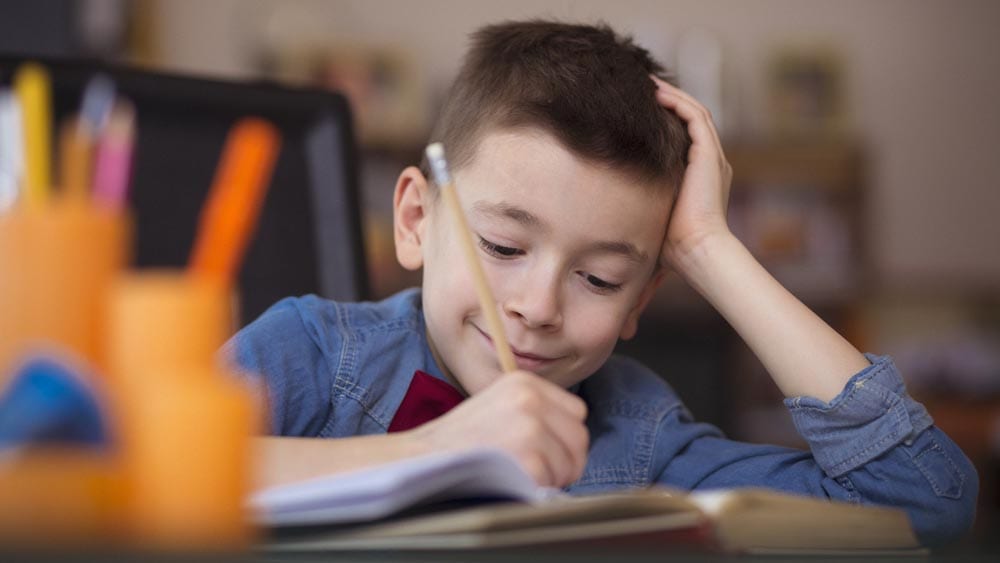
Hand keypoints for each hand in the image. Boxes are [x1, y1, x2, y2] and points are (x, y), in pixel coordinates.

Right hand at [409, 370, 588, 487]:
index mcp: (525, 382)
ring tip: (519, 474)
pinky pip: (553, 482)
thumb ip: (535, 411)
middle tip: (538, 470)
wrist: (421, 458)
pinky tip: (512, 481)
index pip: (576, 412)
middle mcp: (531, 399)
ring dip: (552, 477)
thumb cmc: (459, 439)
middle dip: (565, 460)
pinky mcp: (530, 459)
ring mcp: (531, 428)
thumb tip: (571, 437)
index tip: (548, 450)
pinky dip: (536, 489)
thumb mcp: (498, 404)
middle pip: (580, 438)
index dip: (564, 437)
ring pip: (571, 463)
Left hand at [652, 76, 733, 270]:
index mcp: (699, 176)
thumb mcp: (651, 214)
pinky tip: (657, 94)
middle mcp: (709, 163)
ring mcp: (712, 157)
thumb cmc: (671, 244)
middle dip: (669, 101)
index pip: (684, 137)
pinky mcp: (709, 154)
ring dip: (672, 95)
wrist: (696, 250)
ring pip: (694, 112)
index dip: (665, 120)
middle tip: (642, 87)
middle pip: (691, 119)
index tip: (639, 111)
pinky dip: (678, 102)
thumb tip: (605, 210)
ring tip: (648, 83)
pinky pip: (696, 117)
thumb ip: (639, 202)